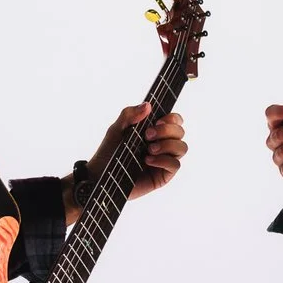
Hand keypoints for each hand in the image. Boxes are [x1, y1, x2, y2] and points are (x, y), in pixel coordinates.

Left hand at [68, 104, 187, 217]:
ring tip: (149, 149)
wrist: (100, 176)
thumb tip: (148, 105)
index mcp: (154, 131)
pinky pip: (175, 164)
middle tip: (147, 135)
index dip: (172, 118)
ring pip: (182, 147)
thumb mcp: (116, 130)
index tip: (157, 121)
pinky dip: (163, 160)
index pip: (175, 120)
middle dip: (167, 131)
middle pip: (181, 131)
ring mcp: (164, 160)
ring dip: (167, 145)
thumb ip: (129, 114)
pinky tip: (148, 160)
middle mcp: (162, 144)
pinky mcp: (163, 175)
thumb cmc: (108, 153)